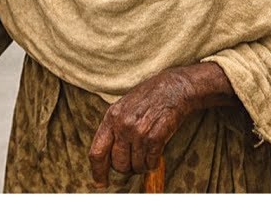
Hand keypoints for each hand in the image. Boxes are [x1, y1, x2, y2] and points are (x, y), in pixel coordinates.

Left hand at [88, 69, 194, 187]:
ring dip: (141, 166)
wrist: (173, 88)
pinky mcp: (155, 137)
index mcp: (111, 118)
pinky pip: (150, 162)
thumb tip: (106, 155)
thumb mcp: (123, 107)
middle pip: (118, 164)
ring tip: (146, 154)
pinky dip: (152, 164)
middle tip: (133, 161)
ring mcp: (138, 132)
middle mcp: (122, 126)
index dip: (98, 171)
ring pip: (135, 166)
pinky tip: (155, 155)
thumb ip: (113, 128)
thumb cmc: (147, 98)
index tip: (100, 182)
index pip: (97, 152)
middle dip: (125, 168)